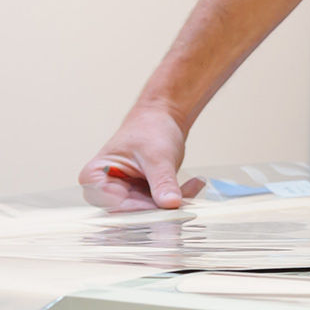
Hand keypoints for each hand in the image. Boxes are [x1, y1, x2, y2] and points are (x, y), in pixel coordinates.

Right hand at [78, 105, 203, 210]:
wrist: (162, 116)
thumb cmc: (150, 128)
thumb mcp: (157, 155)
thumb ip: (162, 181)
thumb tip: (171, 204)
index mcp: (94, 177)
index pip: (114, 205)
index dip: (141, 210)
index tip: (166, 210)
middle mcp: (105, 190)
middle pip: (131, 212)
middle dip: (161, 209)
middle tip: (185, 204)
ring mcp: (124, 194)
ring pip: (149, 211)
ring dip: (173, 203)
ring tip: (195, 185)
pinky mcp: (142, 195)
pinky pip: (160, 205)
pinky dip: (178, 197)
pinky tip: (195, 183)